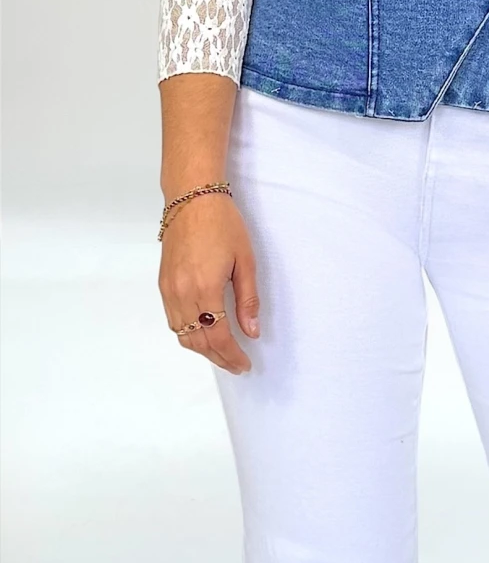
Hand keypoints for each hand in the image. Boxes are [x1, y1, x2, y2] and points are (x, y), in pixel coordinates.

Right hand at [157, 194, 259, 373]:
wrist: (191, 198)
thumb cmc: (223, 224)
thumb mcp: (245, 260)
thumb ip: (247, 299)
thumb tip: (251, 332)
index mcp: (205, 288)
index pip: (217, 336)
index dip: (231, 355)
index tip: (245, 364)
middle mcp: (181, 294)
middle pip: (197, 340)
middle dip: (218, 357)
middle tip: (237, 364)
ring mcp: (168, 290)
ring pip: (181, 334)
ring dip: (201, 348)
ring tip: (222, 352)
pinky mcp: (163, 284)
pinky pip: (172, 320)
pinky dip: (187, 333)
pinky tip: (202, 332)